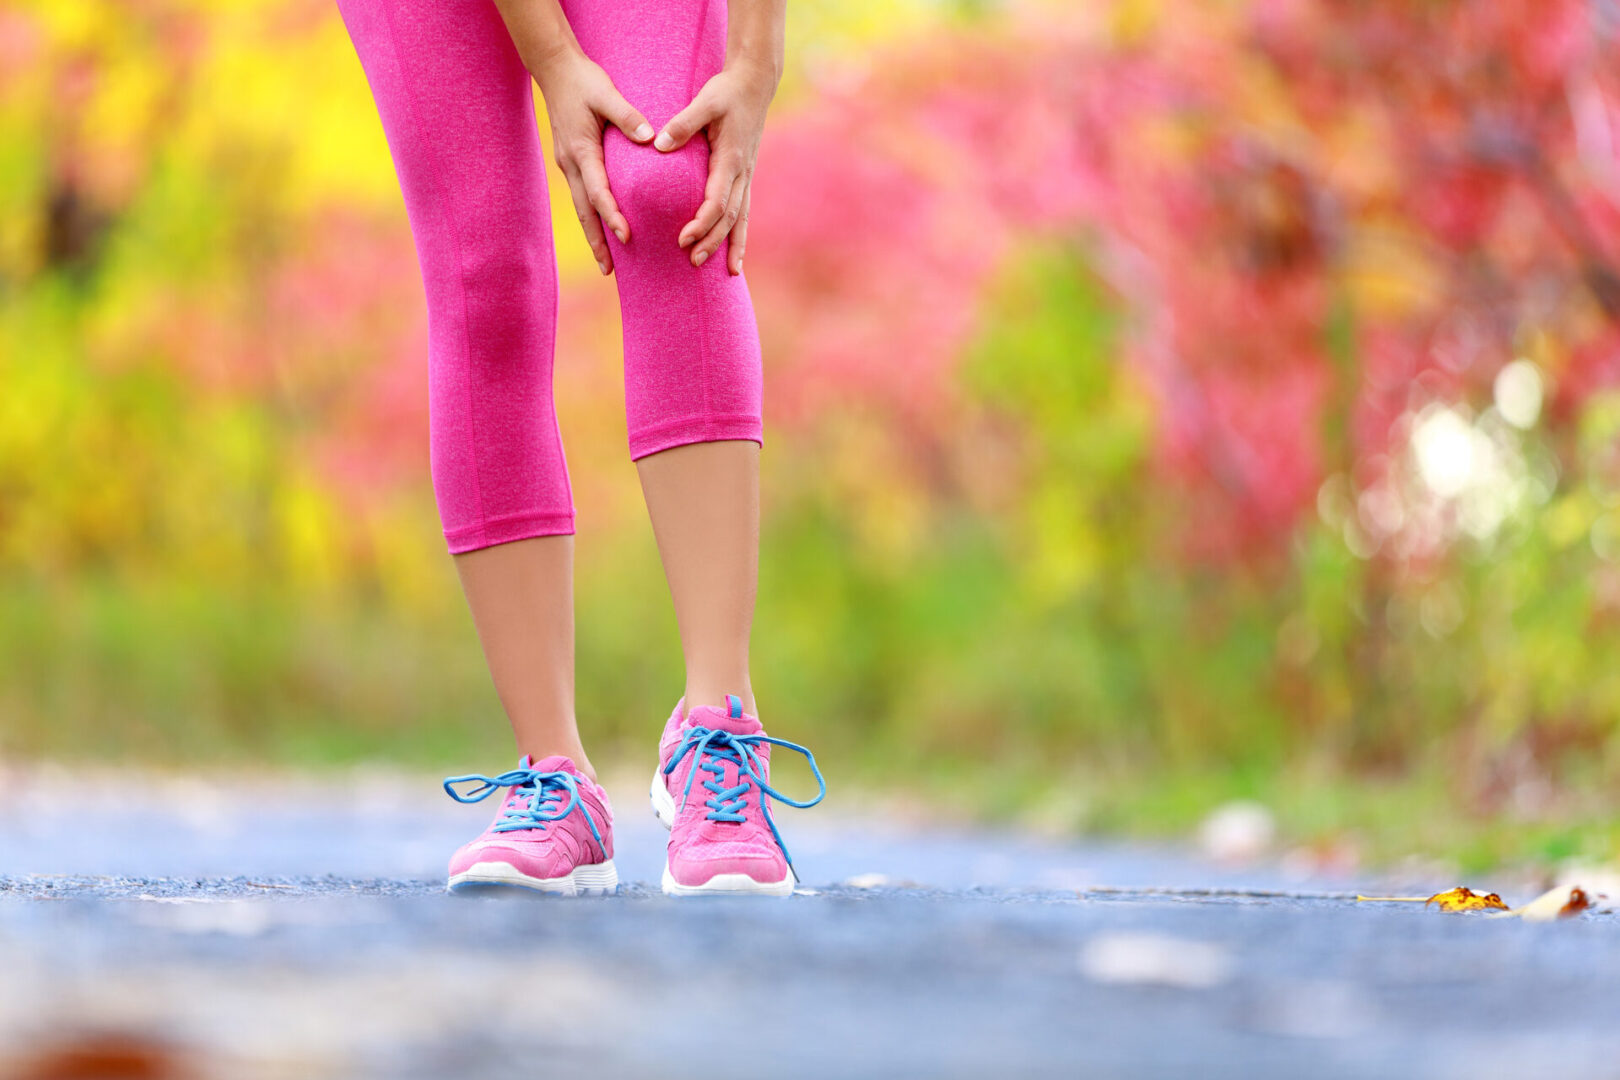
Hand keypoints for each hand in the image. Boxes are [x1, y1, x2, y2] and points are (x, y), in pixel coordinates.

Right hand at [534, 46, 654, 275]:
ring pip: (581, 209)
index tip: (627, 236)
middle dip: (597, 242)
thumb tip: (651, 138)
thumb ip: (628, 116)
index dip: (612, 215)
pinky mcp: (571, 162)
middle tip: (609, 271)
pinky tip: (603, 231)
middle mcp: (570, 163)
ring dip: (592, 236)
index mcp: (581, 150)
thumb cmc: (583, 80)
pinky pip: (582, 197)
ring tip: (606, 264)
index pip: (598, 191)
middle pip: (584, 212)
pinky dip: (592, 218)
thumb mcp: (606, 93)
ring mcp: (568, 165)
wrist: (554, 69)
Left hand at [654, 58, 777, 274]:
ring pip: (742, 219)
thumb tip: (658, 143)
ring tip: (729, 273)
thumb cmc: (726, 91)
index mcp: (730, 159)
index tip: (682, 238)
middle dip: (712, 241)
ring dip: (733, 245)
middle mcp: (742, 173)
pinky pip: (744, 210)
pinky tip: (737, 253)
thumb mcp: (704, 102)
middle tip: (692, 261)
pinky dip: (741, 233)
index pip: (716, 202)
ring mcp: (746, 176)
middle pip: (729, 218)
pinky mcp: (745, 176)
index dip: (701, 223)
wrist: (755, 83)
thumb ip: (682, 124)